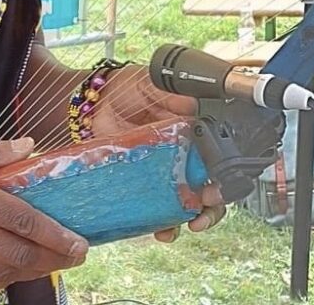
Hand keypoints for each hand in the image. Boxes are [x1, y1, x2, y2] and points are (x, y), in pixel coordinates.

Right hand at [0, 128, 88, 290]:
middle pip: (20, 254)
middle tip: (77, 255)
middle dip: (55, 258)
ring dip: (33, 271)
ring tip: (53, 263)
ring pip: (2, 272)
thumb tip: (27, 147)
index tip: (80, 242)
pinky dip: (1, 279)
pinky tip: (12, 271)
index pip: (24, 222)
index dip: (56, 235)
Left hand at [89, 64, 225, 241]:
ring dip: (191, 219)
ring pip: (185, 205)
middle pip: (206, 189)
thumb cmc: (124, 88)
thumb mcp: (151, 83)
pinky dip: (162, 225)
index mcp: (189, 134)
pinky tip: (162, 230)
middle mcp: (179, 158)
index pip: (215, 159)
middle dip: (212, 206)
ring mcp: (160, 173)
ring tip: (187, 224)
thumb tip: (193, 105)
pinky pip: (155, 210)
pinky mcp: (139, 184)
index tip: (217, 185)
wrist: (92, 101)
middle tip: (205, 206)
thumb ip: (173, 93)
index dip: (222, 176)